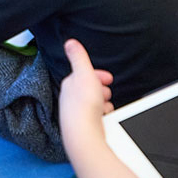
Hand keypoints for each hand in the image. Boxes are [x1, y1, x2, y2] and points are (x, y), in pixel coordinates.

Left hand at [58, 39, 113, 161]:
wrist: (83, 135)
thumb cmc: (84, 106)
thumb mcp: (84, 74)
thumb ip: (78, 57)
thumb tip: (70, 42)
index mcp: (69, 85)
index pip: (83, 75)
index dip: (97, 74)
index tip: (108, 78)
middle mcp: (69, 99)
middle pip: (88, 89)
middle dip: (101, 89)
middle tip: (107, 93)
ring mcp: (74, 114)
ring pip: (92, 103)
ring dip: (103, 102)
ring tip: (107, 106)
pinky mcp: (81, 127)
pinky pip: (95, 116)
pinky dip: (103, 114)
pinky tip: (105, 117)